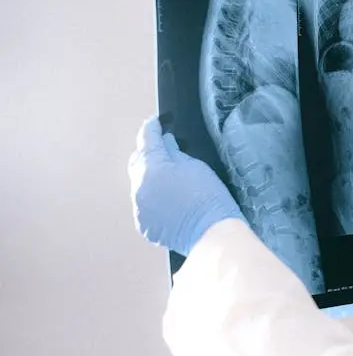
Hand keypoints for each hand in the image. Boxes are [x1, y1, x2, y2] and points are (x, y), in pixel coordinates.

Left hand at [128, 116, 245, 255]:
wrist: (213, 233)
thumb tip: (166, 143)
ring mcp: (138, 208)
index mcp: (151, 169)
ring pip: (139, 185)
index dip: (151, 128)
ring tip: (169, 180)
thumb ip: (175, 153)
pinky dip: (153, 199)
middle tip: (163, 150)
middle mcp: (138, 187)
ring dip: (150, 178)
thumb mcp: (196, 167)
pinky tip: (170, 202)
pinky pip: (144, 205)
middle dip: (148, 154)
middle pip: (137, 162)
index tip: (155, 122)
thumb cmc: (209, 197)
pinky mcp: (143, 225)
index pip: (147, 140)